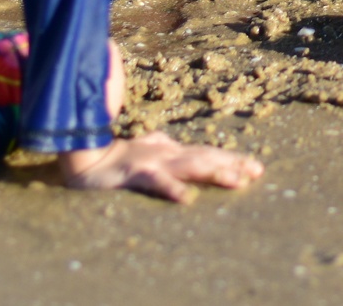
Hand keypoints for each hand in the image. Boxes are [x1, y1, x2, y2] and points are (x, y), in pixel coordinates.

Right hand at [56, 134, 263, 203]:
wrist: (84, 159)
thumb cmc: (117, 157)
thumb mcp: (147, 151)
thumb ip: (164, 146)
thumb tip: (178, 143)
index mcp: (170, 151)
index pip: (207, 153)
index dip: (231, 159)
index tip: (256, 167)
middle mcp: (166, 153)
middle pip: (205, 157)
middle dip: (232, 163)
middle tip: (257, 171)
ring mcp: (151, 161)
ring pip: (188, 166)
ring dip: (214, 172)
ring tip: (237, 180)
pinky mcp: (134, 172)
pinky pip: (156, 182)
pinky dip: (172, 189)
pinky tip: (186, 198)